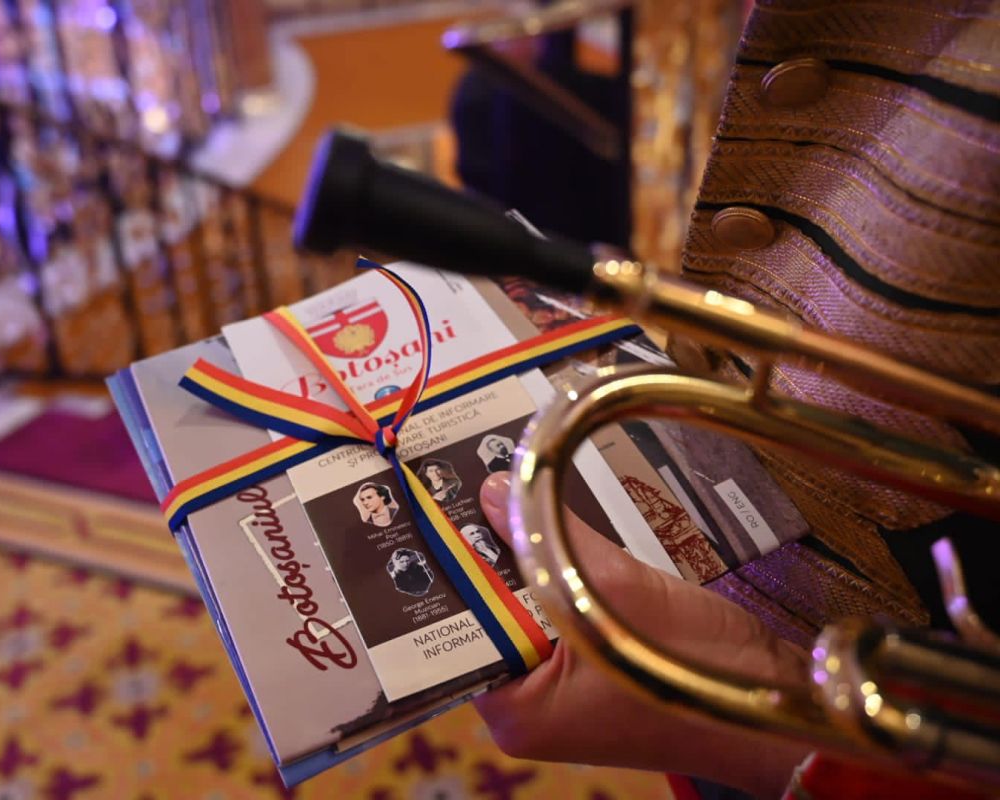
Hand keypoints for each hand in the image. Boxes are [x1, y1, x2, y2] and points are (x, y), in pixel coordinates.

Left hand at [474, 472, 810, 798]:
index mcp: (516, 712)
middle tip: (461, 490)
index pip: (453, 634)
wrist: (775, 691)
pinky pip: (551, 614)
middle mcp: (525, 709)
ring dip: (518, 561)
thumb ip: (546, 537)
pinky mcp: (584, 670)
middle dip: (483, 557)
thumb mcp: (616, 590)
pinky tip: (540, 527)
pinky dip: (549, 574)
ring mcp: (556, 692)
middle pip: (484, 619)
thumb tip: (491, 491)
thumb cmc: (700, 667)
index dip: (447, 572)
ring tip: (497, 496)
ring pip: (519, 611)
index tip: (434, 512)